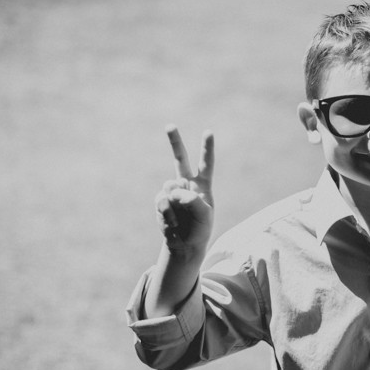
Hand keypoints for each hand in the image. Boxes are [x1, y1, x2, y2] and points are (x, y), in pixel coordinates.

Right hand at [154, 125, 214, 252]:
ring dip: (175, 202)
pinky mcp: (161, 200)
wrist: (184, 243)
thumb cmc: (199, 228)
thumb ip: (191, 199)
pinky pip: (161, 201)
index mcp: (202, 184)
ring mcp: (172, 190)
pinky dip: (167, 212)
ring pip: (170, 186)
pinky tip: (172, 221)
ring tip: (181, 217)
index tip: (208, 132)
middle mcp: (186, 183)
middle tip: (170, 125)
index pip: (206, 163)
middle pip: (180, 158)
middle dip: (175, 142)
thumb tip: (171, 188)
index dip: (207, 148)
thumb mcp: (204, 215)